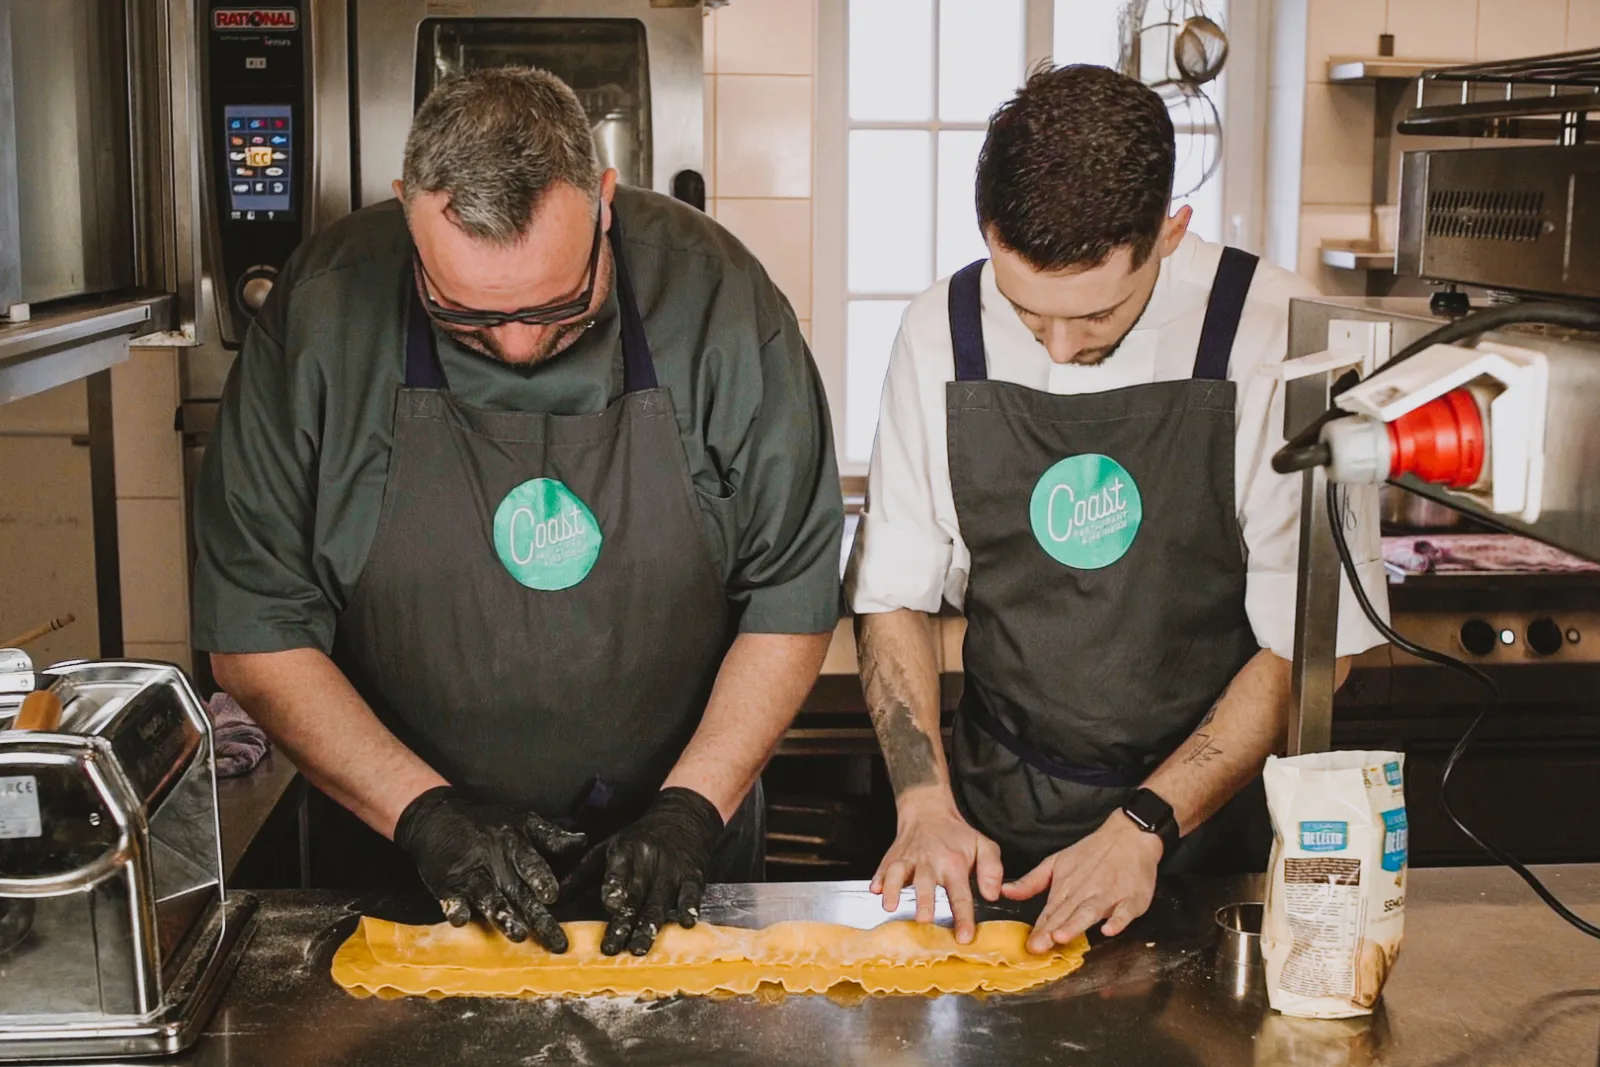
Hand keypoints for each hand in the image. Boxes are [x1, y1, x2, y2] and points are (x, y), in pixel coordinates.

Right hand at [393, 786, 586, 951]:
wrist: (438, 818)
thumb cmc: (488, 824)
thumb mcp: (521, 821)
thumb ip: (551, 836)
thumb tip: (583, 841)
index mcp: (515, 847)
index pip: (531, 864)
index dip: (542, 879)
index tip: (553, 896)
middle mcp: (496, 865)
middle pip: (520, 894)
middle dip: (538, 919)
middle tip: (556, 942)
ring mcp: (471, 877)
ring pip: (490, 901)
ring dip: (503, 917)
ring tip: (518, 935)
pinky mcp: (448, 888)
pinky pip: (451, 901)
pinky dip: (455, 909)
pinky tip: (461, 920)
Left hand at [594, 788, 723, 956]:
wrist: (681, 819)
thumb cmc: (637, 841)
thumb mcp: (606, 850)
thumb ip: (580, 875)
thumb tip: (551, 900)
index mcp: (625, 852)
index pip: (618, 870)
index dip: (615, 886)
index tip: (610, 905)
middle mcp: (649, 862)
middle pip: (635, 897)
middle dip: (624, 923)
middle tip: (612, 949)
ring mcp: (672, 870)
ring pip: (659, 902)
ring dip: (649, 926)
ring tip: (639, 948)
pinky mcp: (693, 876)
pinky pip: (692, 893)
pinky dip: (690, 907)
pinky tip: (687, 923)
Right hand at [871, 788, 1003, 943]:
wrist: (928, 811)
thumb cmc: (957, 836)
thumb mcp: (984, 846)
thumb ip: (992, 870)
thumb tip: (992, 894)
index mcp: (954, 864)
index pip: (960, 894)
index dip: (963, 917)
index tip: (964, 937)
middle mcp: (930, 862)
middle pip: (926, 883)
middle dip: (924, 901)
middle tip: (923, 919)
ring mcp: (908, 860)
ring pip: (899, 872)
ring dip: (894, 889)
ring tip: (890, 906)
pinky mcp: (892, 859)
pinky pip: (882, 868)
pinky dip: (877, 879)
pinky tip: (875, 890)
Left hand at [1001, 810, 1161, 953]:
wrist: (1128, 836)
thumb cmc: (1092, 853)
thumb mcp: (1056, 862)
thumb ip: (1032, 881)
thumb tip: (1005, 892)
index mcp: (1066, 887)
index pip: (1050, 911)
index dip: (1039, 929)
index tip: (1028, 945)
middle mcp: (1085, 892)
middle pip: (1067, 914)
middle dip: (1051, 931)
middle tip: (1038, 947)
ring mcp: (1109, 895)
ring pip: (1090, 911)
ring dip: (1076, 924)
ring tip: (1062, 936)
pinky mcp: (1131, 899)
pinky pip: (1125, 911)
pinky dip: (1117, 920)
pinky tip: (1109, 930)